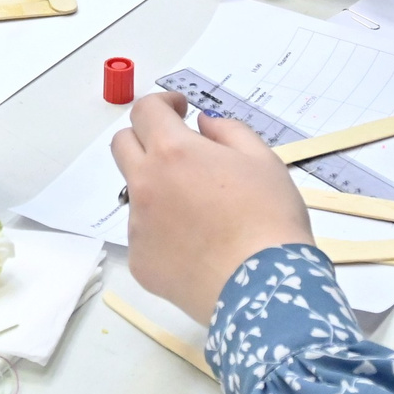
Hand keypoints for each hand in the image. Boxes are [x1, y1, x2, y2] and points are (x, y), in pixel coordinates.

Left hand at [111, 93, 310, 325]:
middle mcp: (145, 185)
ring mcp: (138, 226)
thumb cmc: (270, 219)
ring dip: (159, 189)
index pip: (145, 111)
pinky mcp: (140, 262)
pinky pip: (145, 235)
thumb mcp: (263, 161)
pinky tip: (199, 246)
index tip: (180, 110)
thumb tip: (203, 124)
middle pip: (123, 145)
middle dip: (146, 138)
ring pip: (137, 193)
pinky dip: (165, 231)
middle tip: (179, 150)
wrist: (265, 289)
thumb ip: (229, 132)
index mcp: (172, 152)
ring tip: (202, 212)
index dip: (162, 104)